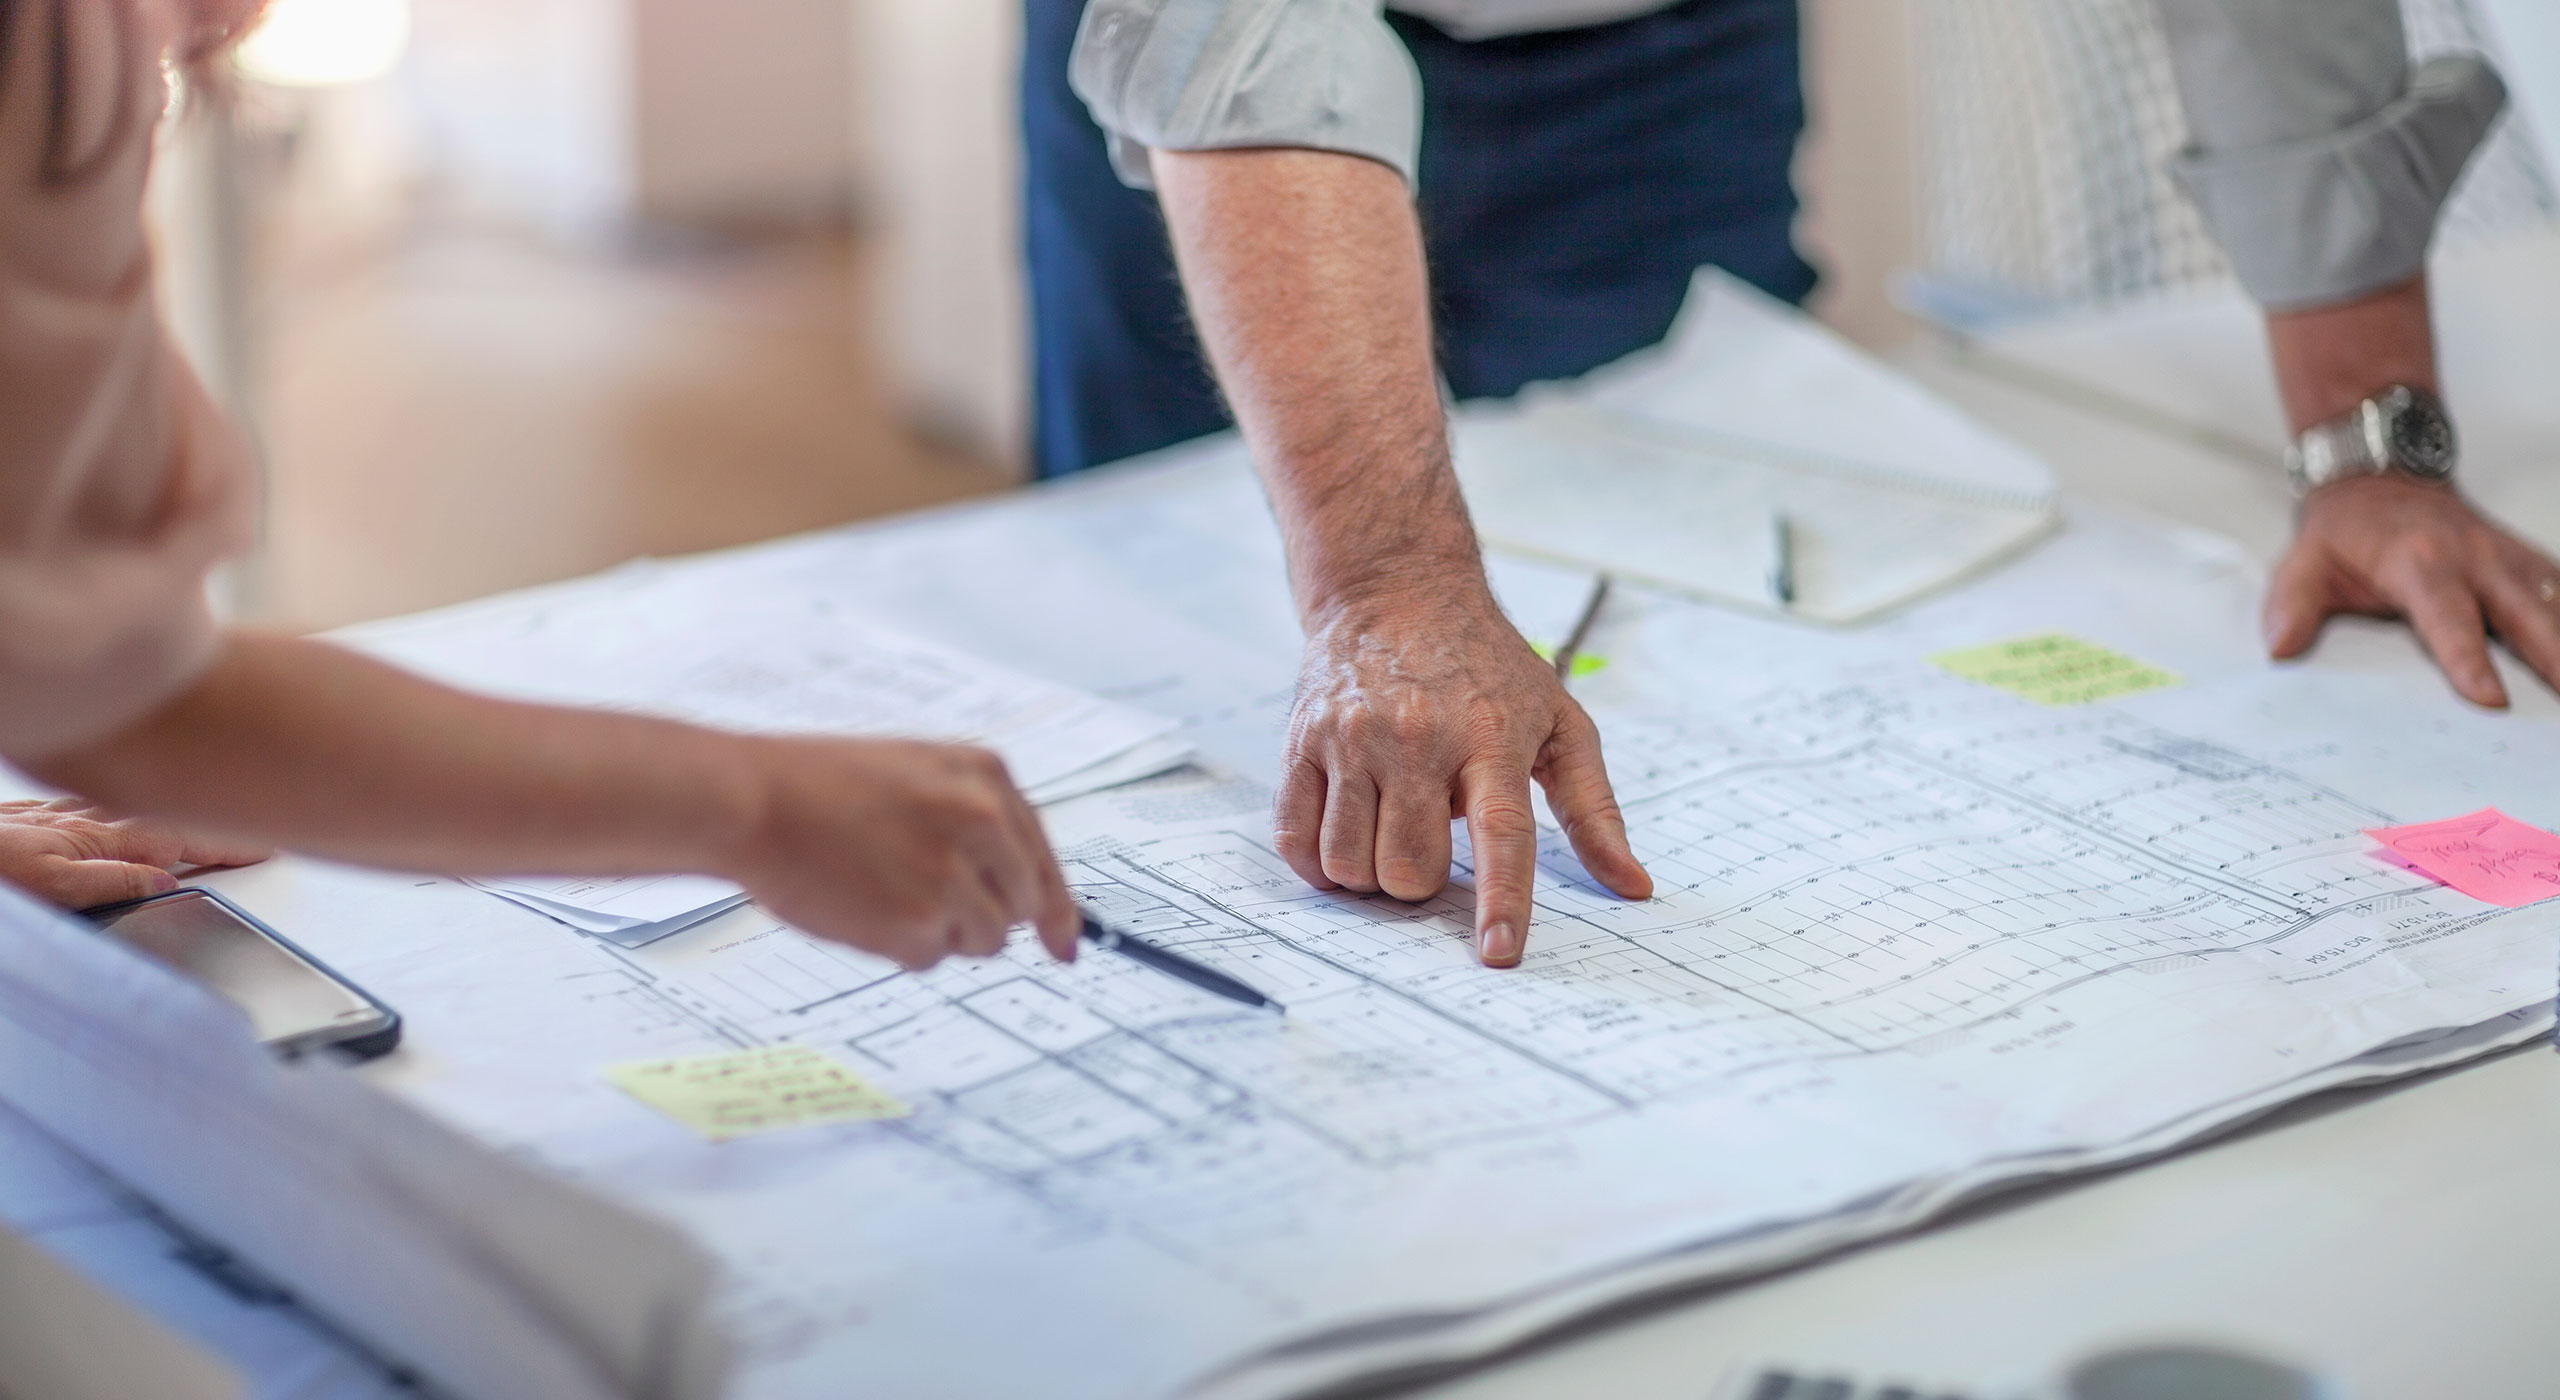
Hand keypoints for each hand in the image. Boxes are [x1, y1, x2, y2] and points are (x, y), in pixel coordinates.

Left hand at [0, 798, 269, 908]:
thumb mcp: (47, 887)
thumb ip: (111, 882)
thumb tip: (167, 880)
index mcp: (99, 838)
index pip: (183, 839)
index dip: (227, 843)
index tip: (266, 846)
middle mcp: (87, 818)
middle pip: (169, 814)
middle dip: (217, 817)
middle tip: (262, 822)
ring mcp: (62, 813)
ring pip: (138, 807)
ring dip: (181, 808)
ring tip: (214, 812)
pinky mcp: (36, 816)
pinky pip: (105, 804)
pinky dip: (135, 807)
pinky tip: (131, 809)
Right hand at [724, 738, 1078, 971]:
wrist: (752, 802)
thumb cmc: (819, 788)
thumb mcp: (916, 773)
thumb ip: (973, 820)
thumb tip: (1025, 899)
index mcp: (986, 778)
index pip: (1043, 856)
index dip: (1056, 908)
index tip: (1064, 945)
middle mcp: (983, 822)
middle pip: (1022, 906)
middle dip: (984, 916)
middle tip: (923, 901)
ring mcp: (954, 874)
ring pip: (984, 940)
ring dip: (941, 933)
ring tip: (882, 893)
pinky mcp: (920, 922)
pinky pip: (932, 959)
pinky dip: (900, 948)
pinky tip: (862, 908)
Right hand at [1278, 585, 1652, 967]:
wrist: (1397, 594)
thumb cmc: (1487, 667)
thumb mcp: (1559, 723)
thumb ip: (1593, 810)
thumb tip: (1631, 884)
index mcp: (1490, 738)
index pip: (1500, 835)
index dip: (1499, 901)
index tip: (1499, 953)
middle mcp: (1418, 737)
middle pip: (1410, 865)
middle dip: (1421, 882)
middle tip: (1431, 841)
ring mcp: (1354, 738)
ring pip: (1350, 864)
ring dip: (1370, 873)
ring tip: (1390, 827)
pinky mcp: (1304, 741)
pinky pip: (1296, 839)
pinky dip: (1319, 860)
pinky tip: (1345, 833)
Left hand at [2265, 475, 2559, 706]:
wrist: (2380, 478)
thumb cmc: (2345, 532)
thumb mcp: (2304, 563)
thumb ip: (2291, 606)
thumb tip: (2280, 648)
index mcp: (2419, 561)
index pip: (2448, 617)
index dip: (2469, 659)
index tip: (2492, 699)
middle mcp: (2475, 557)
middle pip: (2526, 614)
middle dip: (2555, 658)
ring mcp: (2508, 558)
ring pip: (2557, 604)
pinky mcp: (2528, 562)